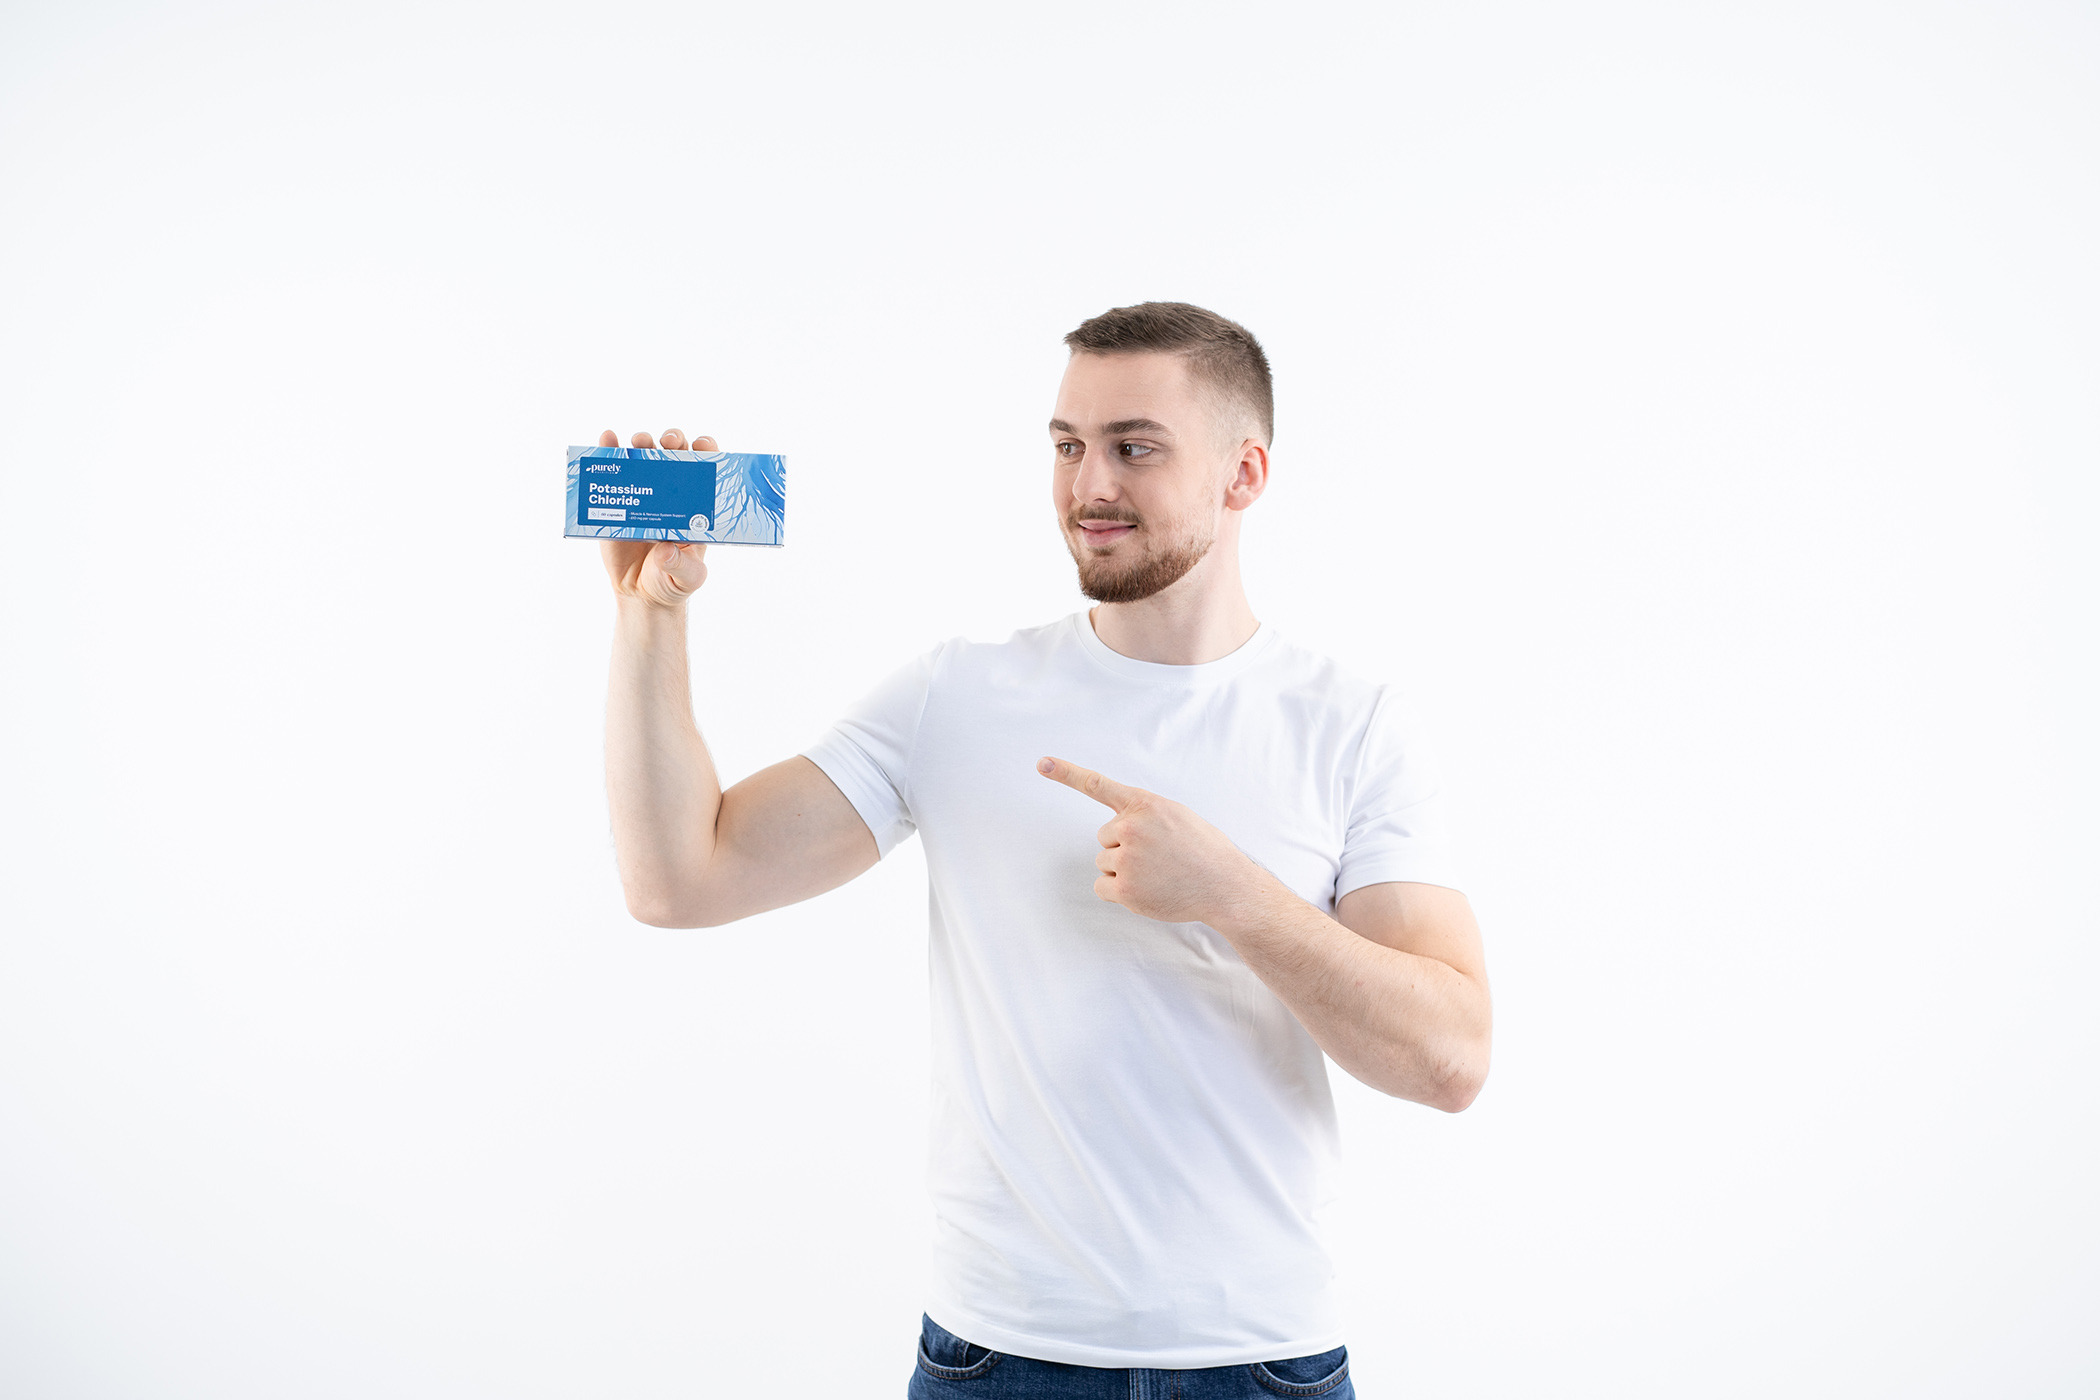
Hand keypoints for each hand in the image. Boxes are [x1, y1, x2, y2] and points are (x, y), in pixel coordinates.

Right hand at [598, 428, 712, 608]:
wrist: (640, 594)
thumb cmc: (673, 582)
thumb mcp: (686, 578)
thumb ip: (680, 566)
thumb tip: (665, 552)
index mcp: (696, 507)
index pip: (706, 470)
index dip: (707, 452)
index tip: (702, 445)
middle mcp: (672, 494)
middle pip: (675, 455)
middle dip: (674, 440)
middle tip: (668, 442)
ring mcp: (644, 495)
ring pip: (645, 457)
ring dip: (643, 442)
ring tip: (639, 442)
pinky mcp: (617, 503)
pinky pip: (613, 472)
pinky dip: (609, 451)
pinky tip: (606, 440)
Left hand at [1036, 757, 1267, 925]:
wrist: (1225, 886)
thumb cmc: (1203, 850)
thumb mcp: (1175, 815)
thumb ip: (1143, 814)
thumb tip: (1116, 829)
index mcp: (1144, 804)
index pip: (1097, 785)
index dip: (1066, 773)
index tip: (1041, 763)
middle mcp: (1131, 828)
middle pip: (1104, 837)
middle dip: (1123, 847)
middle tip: (1157, 857)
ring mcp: (1126, 859)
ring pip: (1103, 861)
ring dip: (1123, 870)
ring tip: (1157, 874)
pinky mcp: (1124, 888)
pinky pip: (1101, 887)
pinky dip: (1117, 892)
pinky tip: (1146, 891)